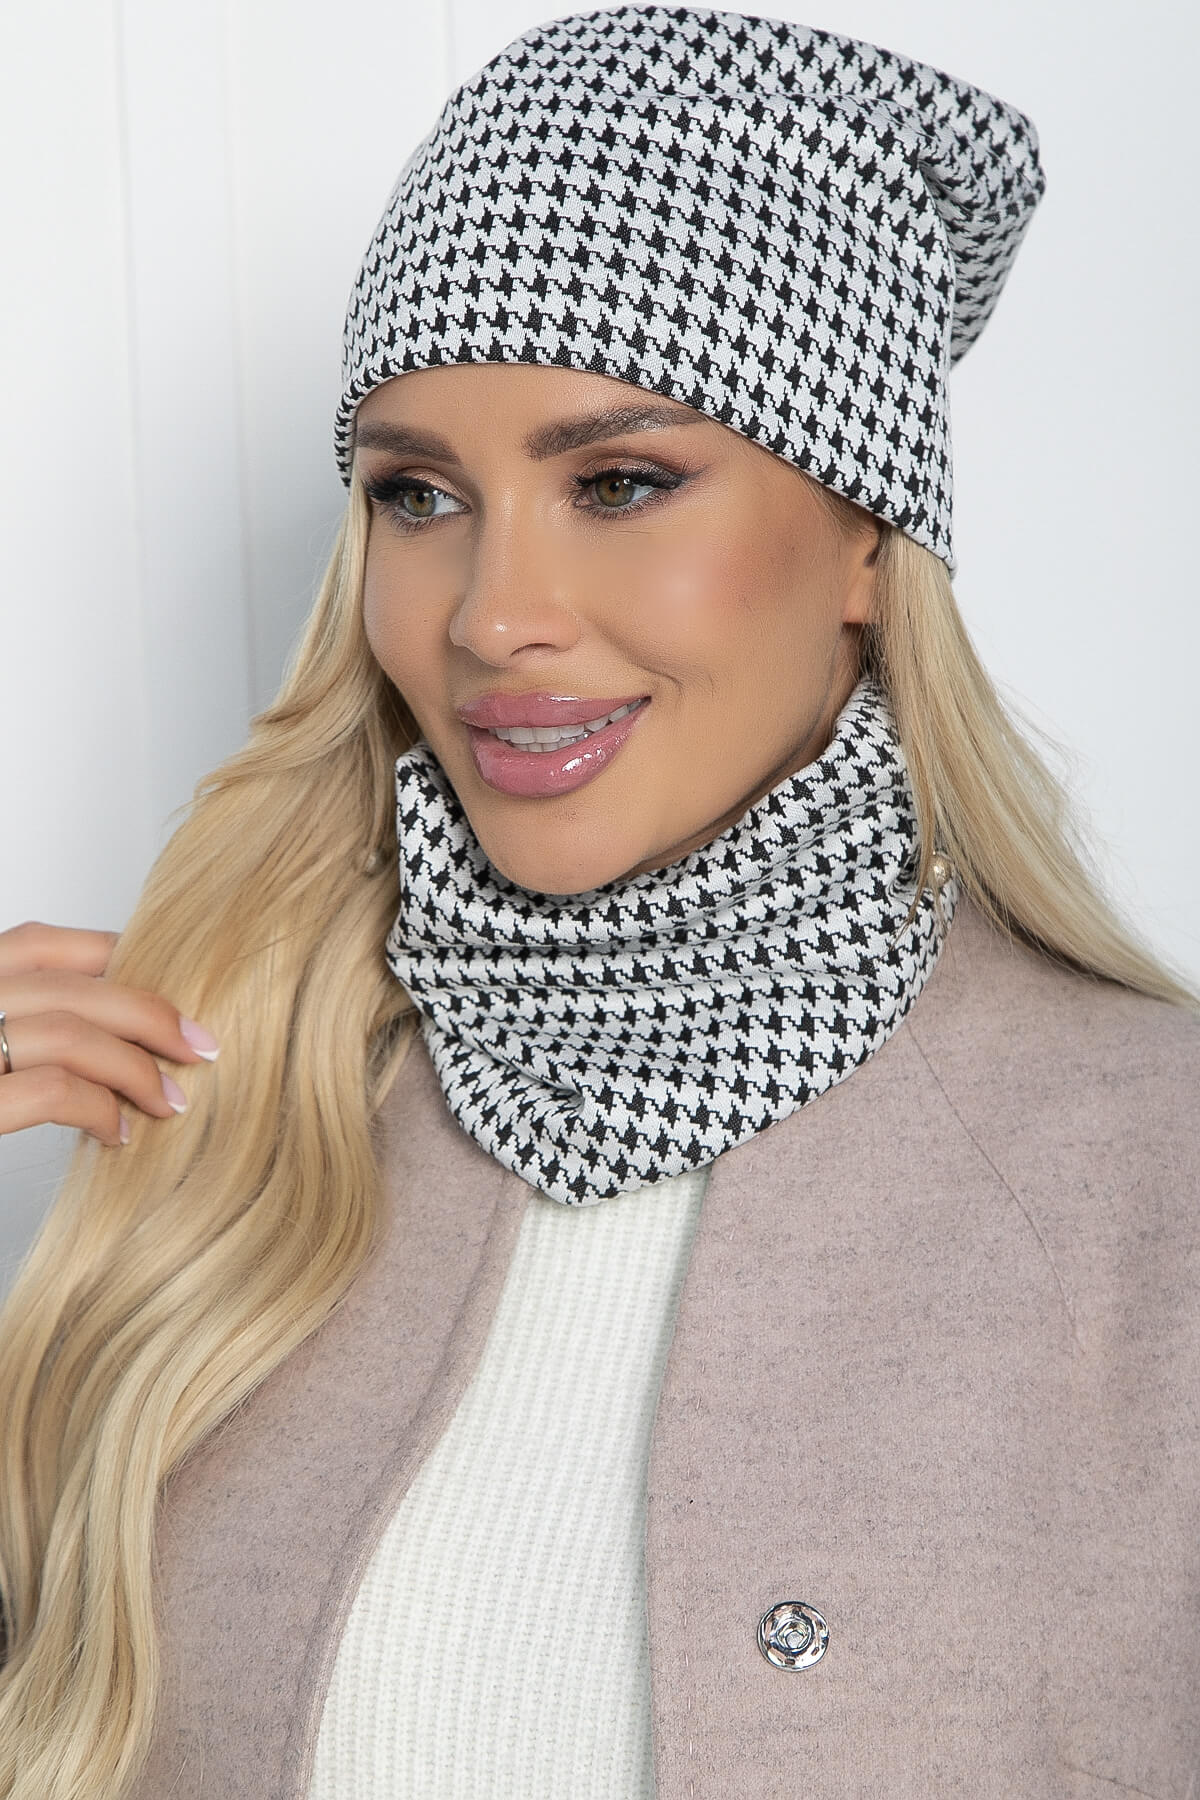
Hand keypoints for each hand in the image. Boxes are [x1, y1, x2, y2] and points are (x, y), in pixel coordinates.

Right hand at [0, 921, 218, 1146]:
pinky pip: (53, 1091)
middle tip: (198, 1048)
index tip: (163, 991)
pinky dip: (99, 1110)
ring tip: (166, 1102)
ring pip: (71, 1035)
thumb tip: (113, 1024)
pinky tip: (115, 1132)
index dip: (115, 960)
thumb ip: (24, 1015)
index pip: (41, 945)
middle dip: (150, 1018)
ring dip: (136, 1070)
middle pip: (70, 989)